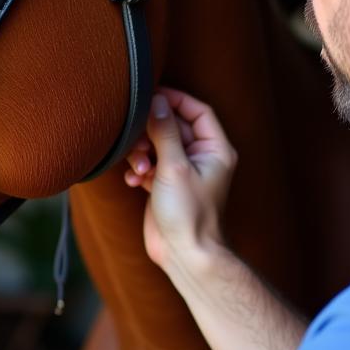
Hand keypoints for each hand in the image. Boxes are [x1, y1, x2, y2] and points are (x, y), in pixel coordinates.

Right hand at [124, 88, 235, 272]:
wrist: (185, 254)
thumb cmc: (189, 213)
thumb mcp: (174, 166)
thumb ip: (164, 131)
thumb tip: (157, 101)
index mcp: (214, 149)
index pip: (198, 111)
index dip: (176, 100)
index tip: (152, 95)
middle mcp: (201, 158)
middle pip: (173, 127)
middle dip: (152, 132)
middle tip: (136, 139)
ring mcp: (183, 172)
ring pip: (158, 145)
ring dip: (142, 153)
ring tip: (139, 169)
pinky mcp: (166, 185)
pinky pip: (150, 164)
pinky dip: (139, 169)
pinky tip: (134, 181)